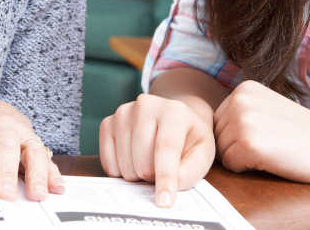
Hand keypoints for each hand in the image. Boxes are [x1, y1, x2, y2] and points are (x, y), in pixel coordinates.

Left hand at [0, 99, 63, 201]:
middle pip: (8, 148)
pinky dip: (53, 173)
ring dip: (37, 174)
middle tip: (5, 195)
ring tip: (37, 194)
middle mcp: (6, 127)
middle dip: (7, 173)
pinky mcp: (36, 143)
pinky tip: (57, 187)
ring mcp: (24, 134)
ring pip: (33, 151)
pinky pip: (47, 158)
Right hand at [99, 93, 214, 206]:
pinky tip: (132, 160)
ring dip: (137, 174)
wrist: (174, 119)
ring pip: (125, 165)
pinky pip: (108, 162)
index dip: (165, 178)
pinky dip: (121, 171)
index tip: (164, 202)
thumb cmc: (189, 139)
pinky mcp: (107, 123)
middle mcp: (146, 105)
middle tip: (162, 170)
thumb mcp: (202, 155)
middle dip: (152, 177)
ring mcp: (123, 113)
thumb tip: (166, 189)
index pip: (166, 148)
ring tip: (149, 162)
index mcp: (174, 110)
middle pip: (142, 161)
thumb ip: (188, 172)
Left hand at [214, 80, 309, 182]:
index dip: (238, 135)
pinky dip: (247, 169)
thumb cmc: (304, 134)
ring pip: (222, 152)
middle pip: (217, 136)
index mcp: (244, 88)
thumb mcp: (268, 107)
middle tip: (271, 144)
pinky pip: (231, 165)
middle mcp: (240, 100)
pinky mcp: (248, 144)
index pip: (219, 121)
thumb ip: (242, 110)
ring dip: (242, 158)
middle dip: (237, 146)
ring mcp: (243, 121)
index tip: (267, 134)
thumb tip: (208, 127)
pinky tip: (272, 159)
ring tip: (272, 150)